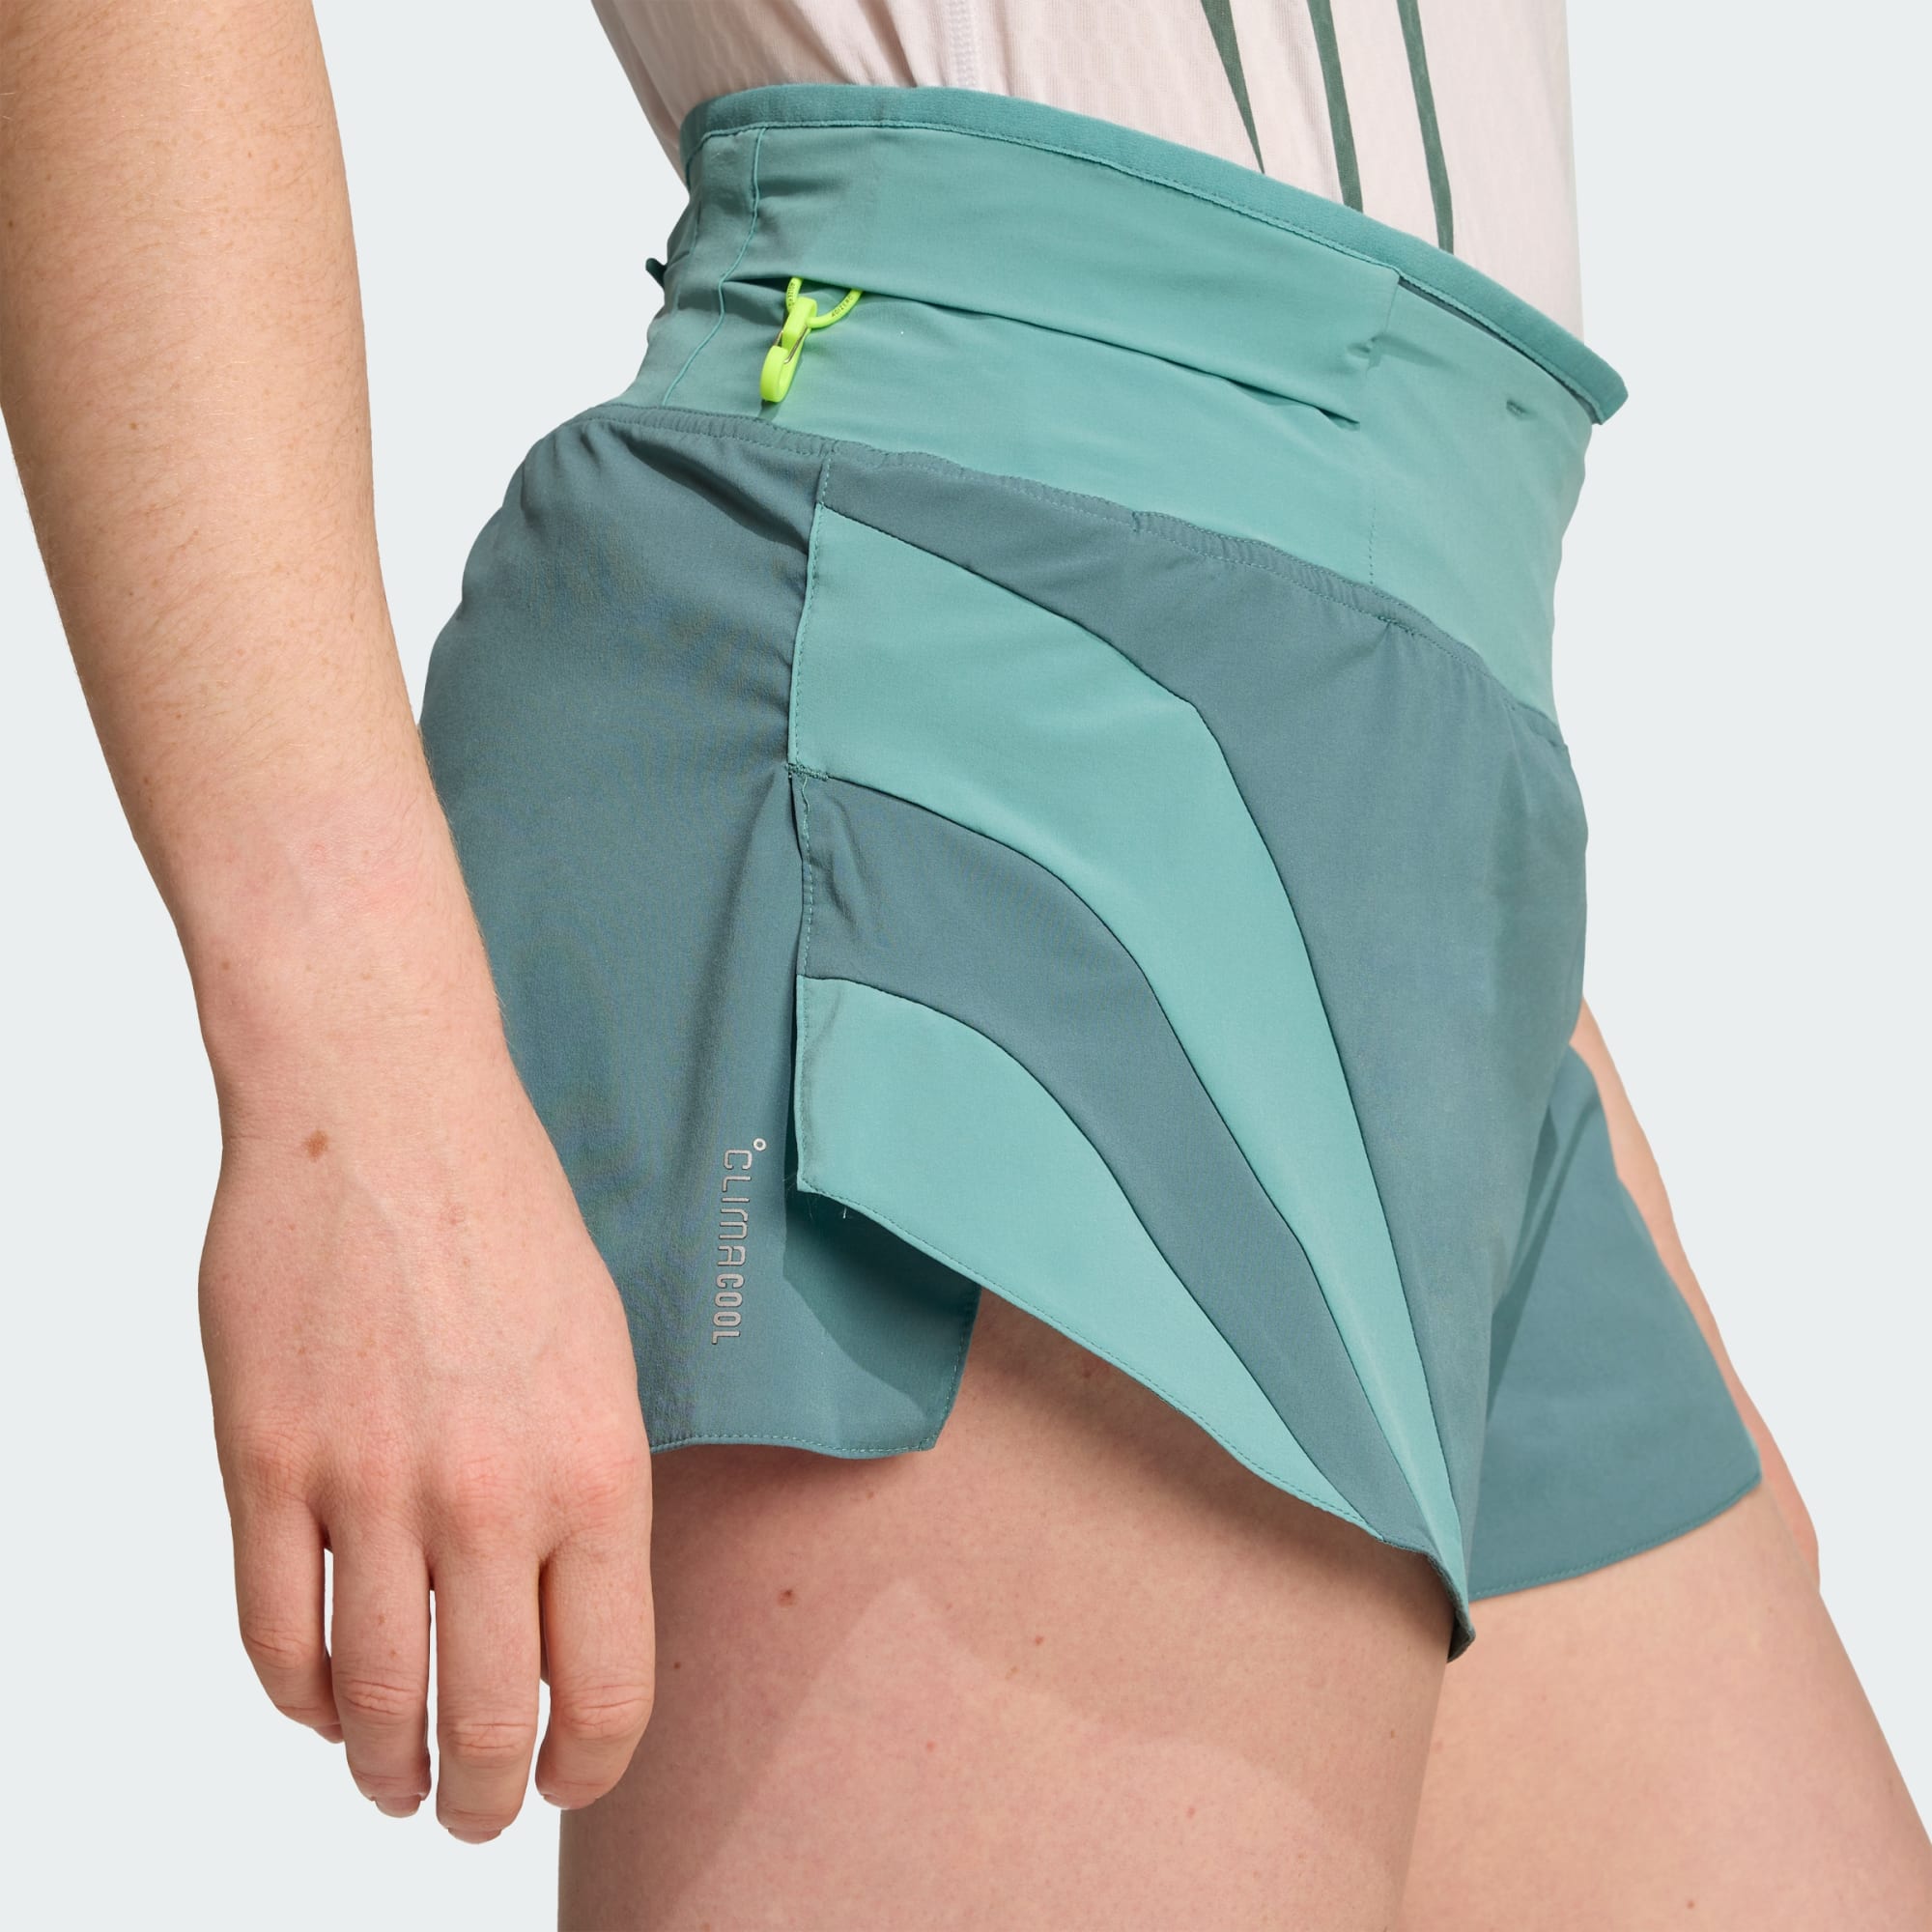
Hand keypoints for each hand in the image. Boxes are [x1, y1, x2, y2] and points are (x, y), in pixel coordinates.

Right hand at [199, 1017, 653, 1840]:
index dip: (588, 1764)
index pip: (608, 1687)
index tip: (567, 1782)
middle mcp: (489, 1497)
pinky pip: (275, 1633)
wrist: (385, 1110)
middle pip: (485, 1722)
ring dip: (385, 1770)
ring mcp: (368, 1484)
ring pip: (373, 1703)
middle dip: (480, 1797)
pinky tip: (322, 1701)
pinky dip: (300, 1696)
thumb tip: (571, 1618)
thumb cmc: (507, 1217)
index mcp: (596, 1471)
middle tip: (472, 1812)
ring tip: (394, 1783)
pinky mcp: (265, 1462)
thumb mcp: (603, 1354)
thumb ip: (590, 1495)